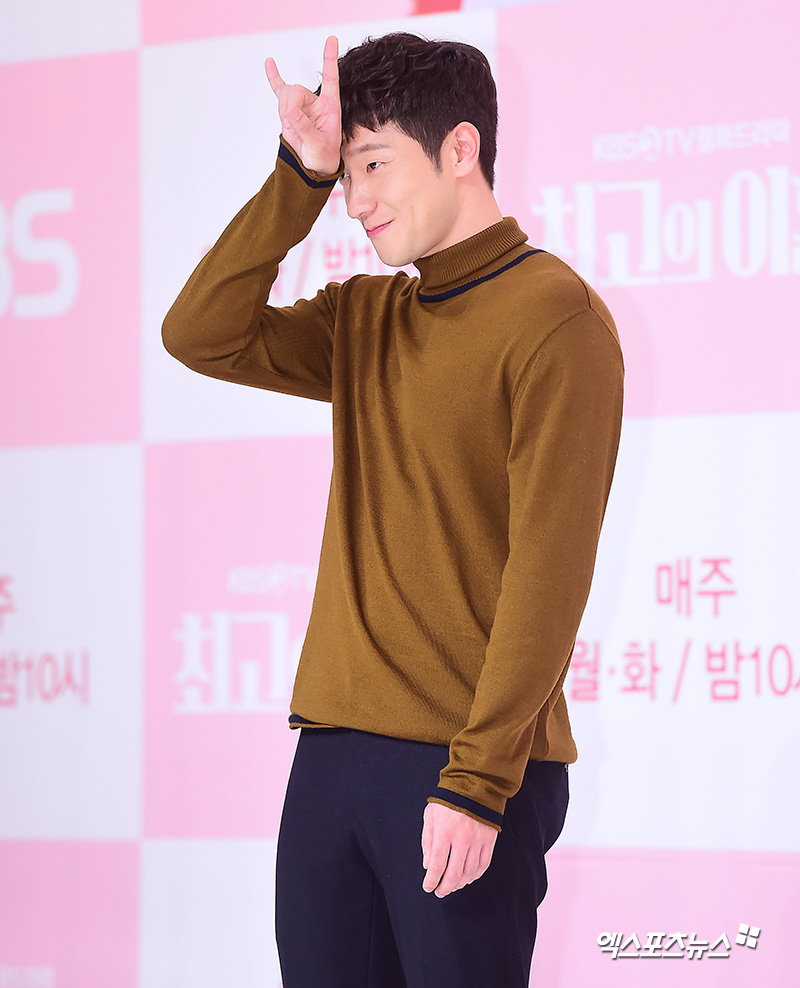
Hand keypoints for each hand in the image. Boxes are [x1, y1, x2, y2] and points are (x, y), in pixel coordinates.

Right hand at [265, 35, 341, 175]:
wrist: (315, 164)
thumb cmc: (323, 154)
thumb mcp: (318, 145)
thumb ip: (305, 128)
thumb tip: (291, 113)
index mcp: (330, 105)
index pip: (330, 78)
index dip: (330, 59)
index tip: (331, 39)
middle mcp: (315, 101)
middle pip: (297, 90)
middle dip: (290, 107)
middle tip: (291, 123)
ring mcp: (301, 104)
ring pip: (285, 96)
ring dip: (283, 113)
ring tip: (291, 128)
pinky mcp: (289, 109)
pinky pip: (279, 90)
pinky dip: (274, 78)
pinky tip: (269, 63)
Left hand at [421, 802, 497, 897]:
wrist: (474, 784)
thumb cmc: (449, 800)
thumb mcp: (430, 816)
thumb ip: (428, 841)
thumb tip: (427, 865)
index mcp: (444, 832)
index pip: (436, 865)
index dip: (431, 880)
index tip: (428, 887)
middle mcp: (461, 839)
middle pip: (453, 874)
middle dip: (445, 887)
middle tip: (440, 892)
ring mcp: (477, 840)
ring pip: (469, 872)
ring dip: (460, 883)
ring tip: (453, 885)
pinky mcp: (489, 840)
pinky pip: (483, 865)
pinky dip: (475, 875)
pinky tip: (468, 878)